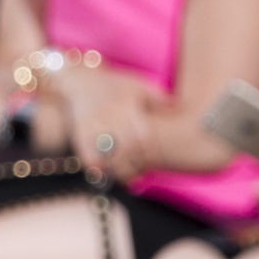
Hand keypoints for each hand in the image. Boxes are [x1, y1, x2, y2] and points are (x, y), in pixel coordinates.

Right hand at [60, 64, 157, 180]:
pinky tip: (104, 171)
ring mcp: (93, 125)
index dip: (145, 153)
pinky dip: (97, 167)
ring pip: (107, 155)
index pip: (141, 136)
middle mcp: (110, 115)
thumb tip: (177, 105)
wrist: (80, 81)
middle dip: (133, 165)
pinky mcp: (80, 133)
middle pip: (125, 149)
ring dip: (117, 170)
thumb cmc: (114, 85)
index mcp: (126, 105)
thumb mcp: (137, 85)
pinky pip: (88, 155)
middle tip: (138, 175)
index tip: (148, 163)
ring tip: (124, 177)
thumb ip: (157, 97)